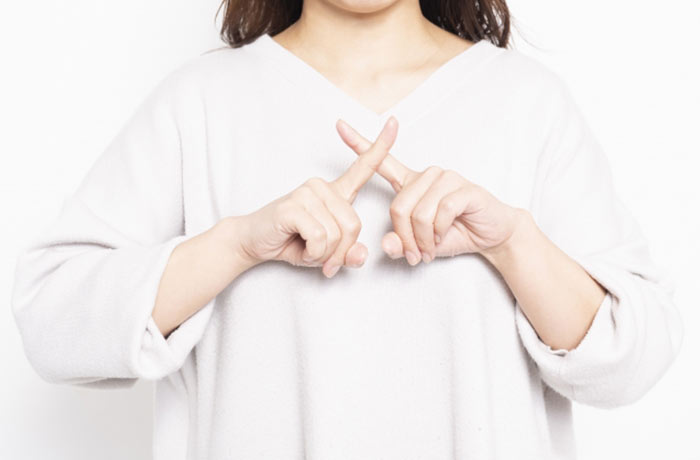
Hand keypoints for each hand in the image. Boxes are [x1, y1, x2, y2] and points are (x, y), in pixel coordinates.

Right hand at [230, 116, 398, 277]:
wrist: (253, 242)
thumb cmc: (291, 241)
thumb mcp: (326, 252)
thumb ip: (347, 253)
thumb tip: (361, 255)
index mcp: (335, 191)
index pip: (362, 166)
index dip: (381, 146)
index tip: (394, 122)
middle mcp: (322, 186)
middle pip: (353, 225)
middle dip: (340, 251)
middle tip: (322, 259)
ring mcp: (307, 193)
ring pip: (336, 234)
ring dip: (324, 254)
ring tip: (307, 250)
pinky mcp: (293, 206)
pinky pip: (319, 238)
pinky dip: (313, 253)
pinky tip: (300, 248)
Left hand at [335, 117, 523, 264]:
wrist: (493, 236)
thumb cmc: (456, 234)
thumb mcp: (421, 245)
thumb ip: (401, 244)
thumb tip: (387, 245)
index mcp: (412, 183)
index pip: (382, 161)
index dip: (360, 143)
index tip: (339, 126)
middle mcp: (427, 175)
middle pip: (399, 206)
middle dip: (405, 238)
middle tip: (415, 255)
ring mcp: (446, 178)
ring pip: (419, 212)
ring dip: (423, 239)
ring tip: (430, 249)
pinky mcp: (463, 188)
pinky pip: (440, 213)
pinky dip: (439, 233)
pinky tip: (445, 236)